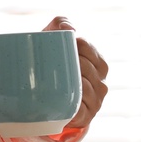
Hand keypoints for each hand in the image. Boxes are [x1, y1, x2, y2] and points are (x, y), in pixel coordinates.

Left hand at [43, 15, 107, 129]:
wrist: (40, 100)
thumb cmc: (51, 65)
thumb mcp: (53, 40)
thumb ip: (60, 23)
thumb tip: (66, 27)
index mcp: (98, 65)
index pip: (92, 52)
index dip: (80, 46)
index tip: (65, 43)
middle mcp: (100, 83)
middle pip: (90, 69)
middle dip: (75, 62)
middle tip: (56, 60)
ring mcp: (94, 102)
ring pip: (87, 89)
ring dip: (74, 82)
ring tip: (58, 77)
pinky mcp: (84, 118)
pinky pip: (82, 110)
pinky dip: (74, 104)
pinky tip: (64, 98)